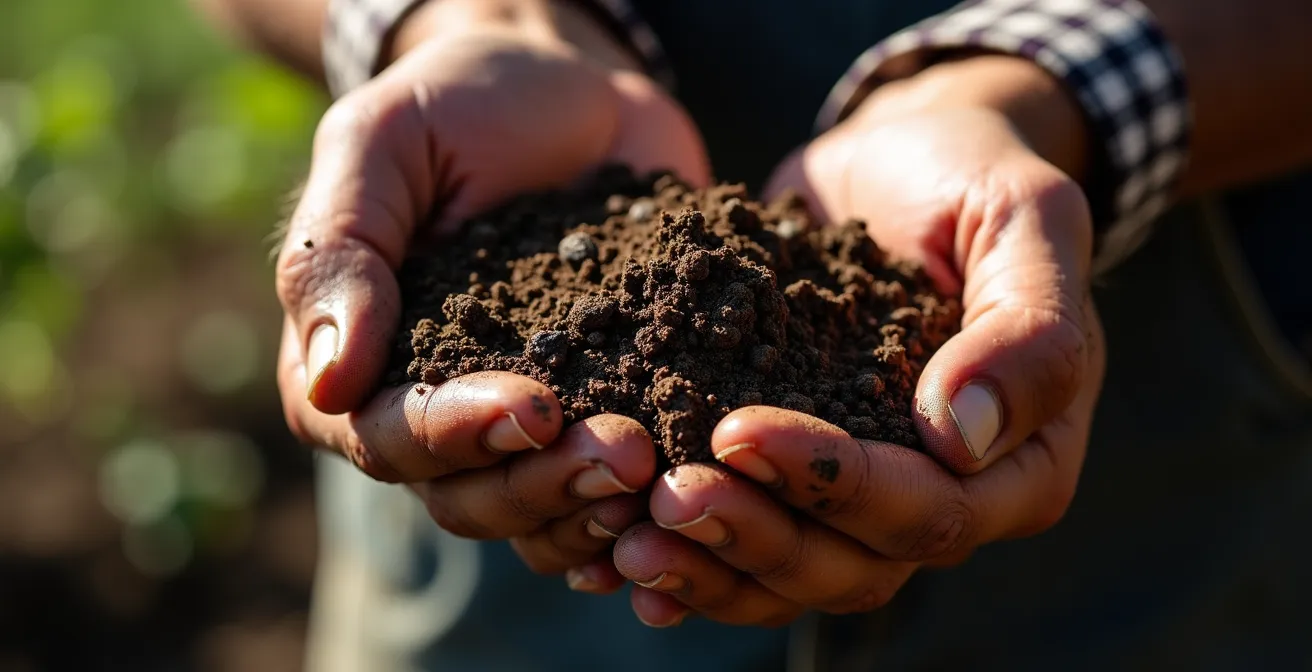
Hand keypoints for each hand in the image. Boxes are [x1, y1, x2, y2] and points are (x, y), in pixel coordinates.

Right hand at [275, 0, 709, 574]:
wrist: (572, 90)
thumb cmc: (461, 104)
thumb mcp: (383, 142)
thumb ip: (341, 250)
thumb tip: (330, 382)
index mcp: (356, 364)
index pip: (387, 436)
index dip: (454, 437)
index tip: (533, 408)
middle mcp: (432, 414)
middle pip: (467, 497)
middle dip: (542, 484)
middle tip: (624, 453)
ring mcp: (520, 426)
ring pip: (538, 517)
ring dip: (594, 508)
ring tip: (659, 474)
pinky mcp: (601, 414)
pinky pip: (604, 499)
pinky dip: (638, 515)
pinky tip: (683, 498)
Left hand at [607, 56, 1105, 625]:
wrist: (897, 164)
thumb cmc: (972, 181)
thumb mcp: (1025, 220)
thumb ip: (1027, 328)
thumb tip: (962, 438)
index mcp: (1019, 463)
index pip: (930, 510)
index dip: (835, 486)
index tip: (737, 430)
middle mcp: (943, 500)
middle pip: (852, 567)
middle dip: (755, 536)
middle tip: (665, 497)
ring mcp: (861, 498)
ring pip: (791, 575)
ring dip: (709, 565)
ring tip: (625, 539)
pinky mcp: (792, 477)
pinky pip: (745, 548)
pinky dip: (687, 560)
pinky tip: (613, 557)